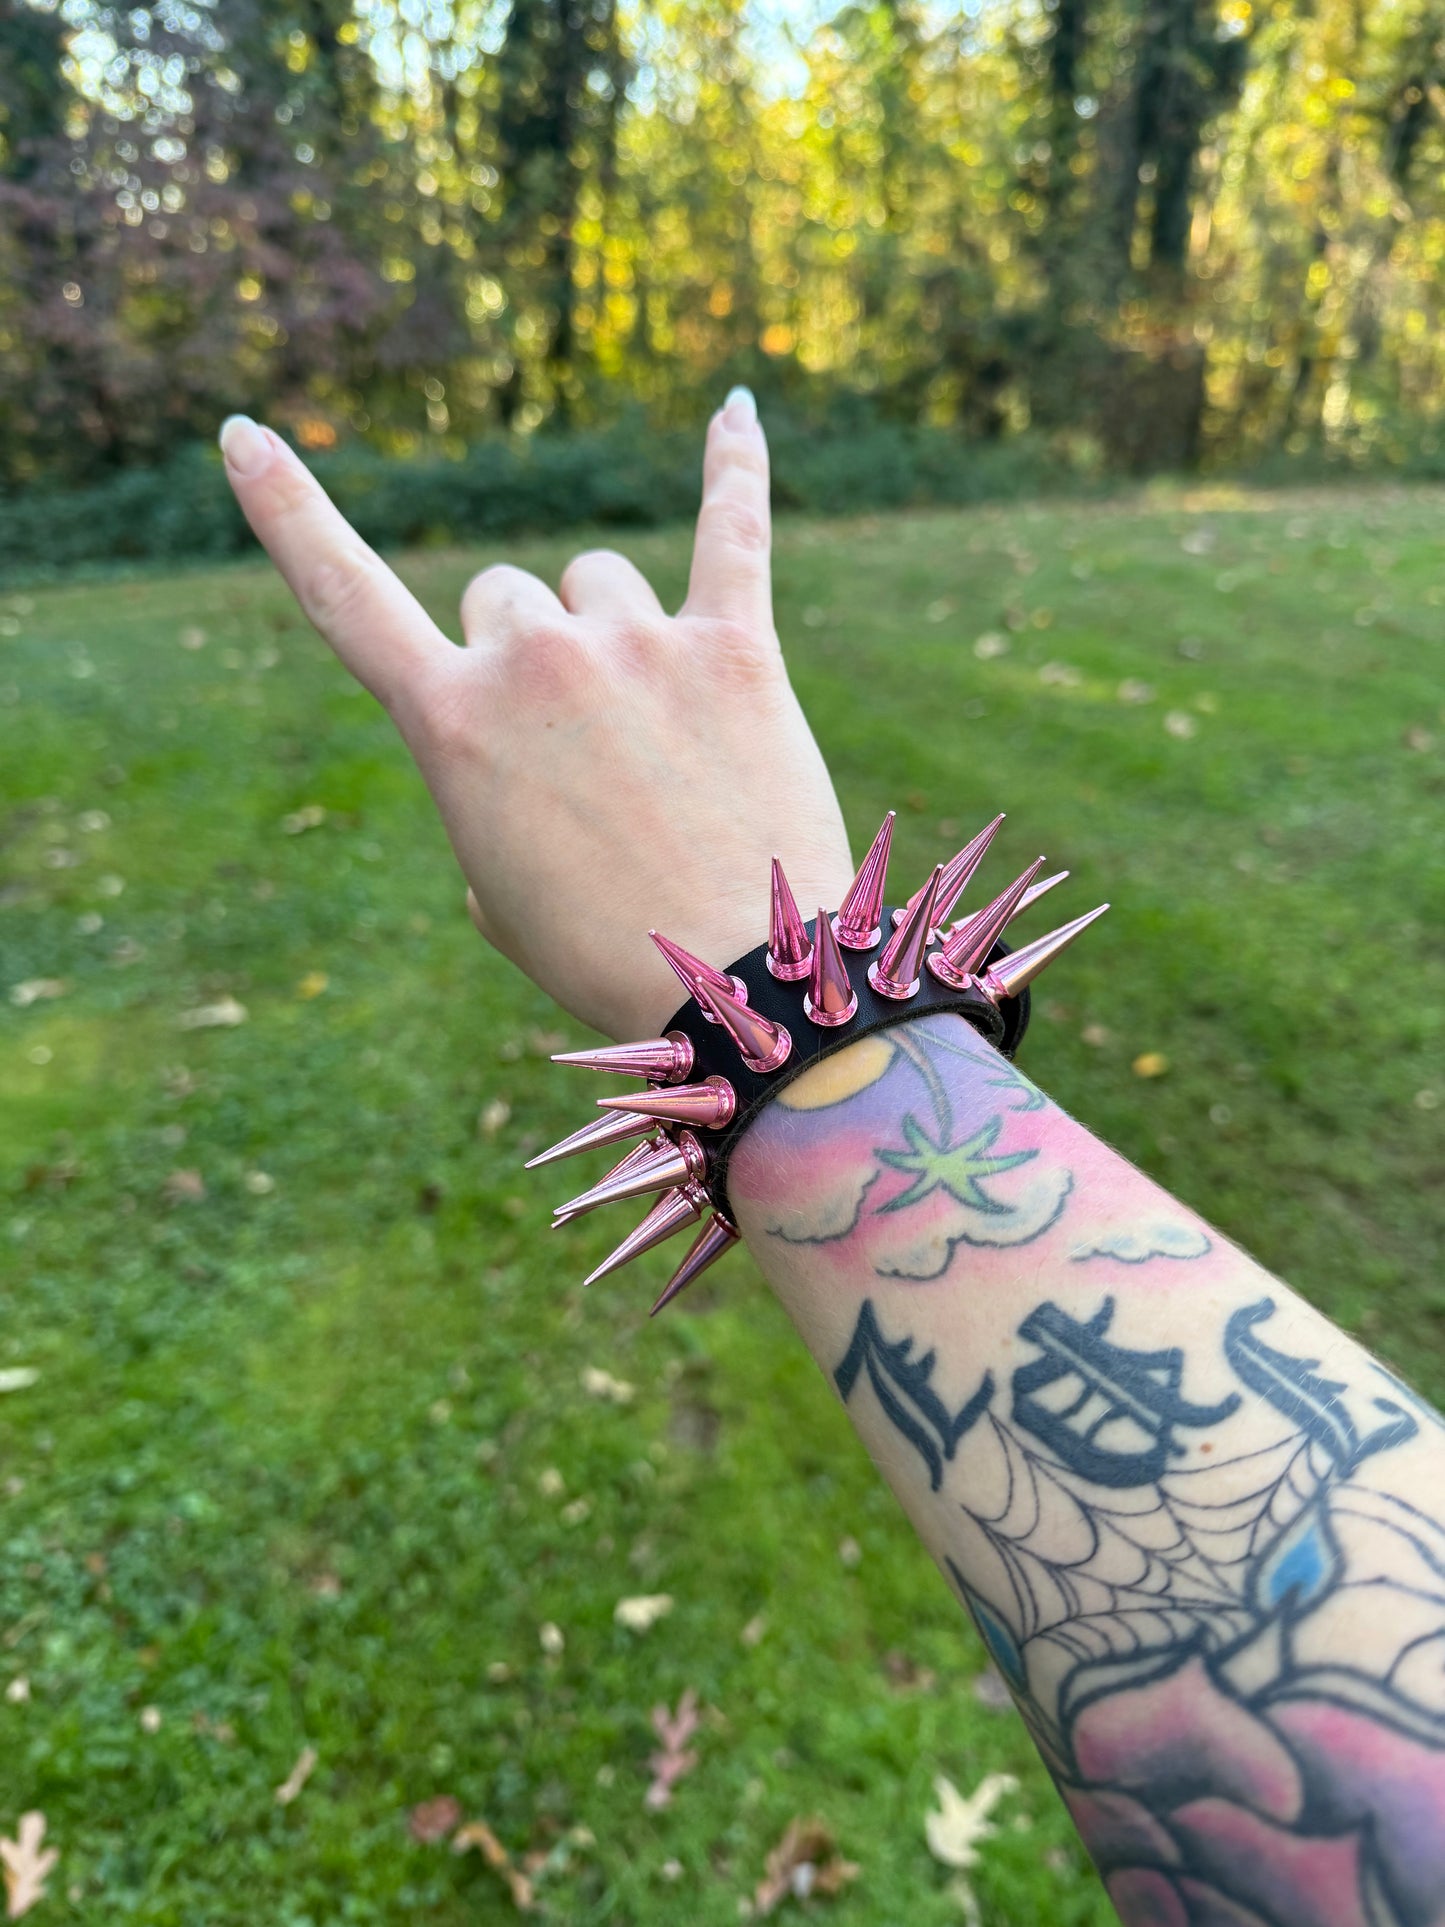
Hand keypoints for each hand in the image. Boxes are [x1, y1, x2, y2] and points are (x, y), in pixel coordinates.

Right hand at [219, 390, 853, 1040]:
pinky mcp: (736, 646)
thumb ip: (493, 795)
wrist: (744, 992)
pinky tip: (737, 411)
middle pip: (503, 598)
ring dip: (615, 634)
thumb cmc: (608, 959)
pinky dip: (734, 467)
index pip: (342, 596)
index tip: (242, 435)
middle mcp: (532, 658)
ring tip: (665, 738)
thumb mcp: (501, 897)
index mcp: (450, 724)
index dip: (286, 511)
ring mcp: (637, 642)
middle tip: (585, 759)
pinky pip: (733, 527)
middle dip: (528, 659)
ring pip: (601, 582)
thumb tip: (545, 751)